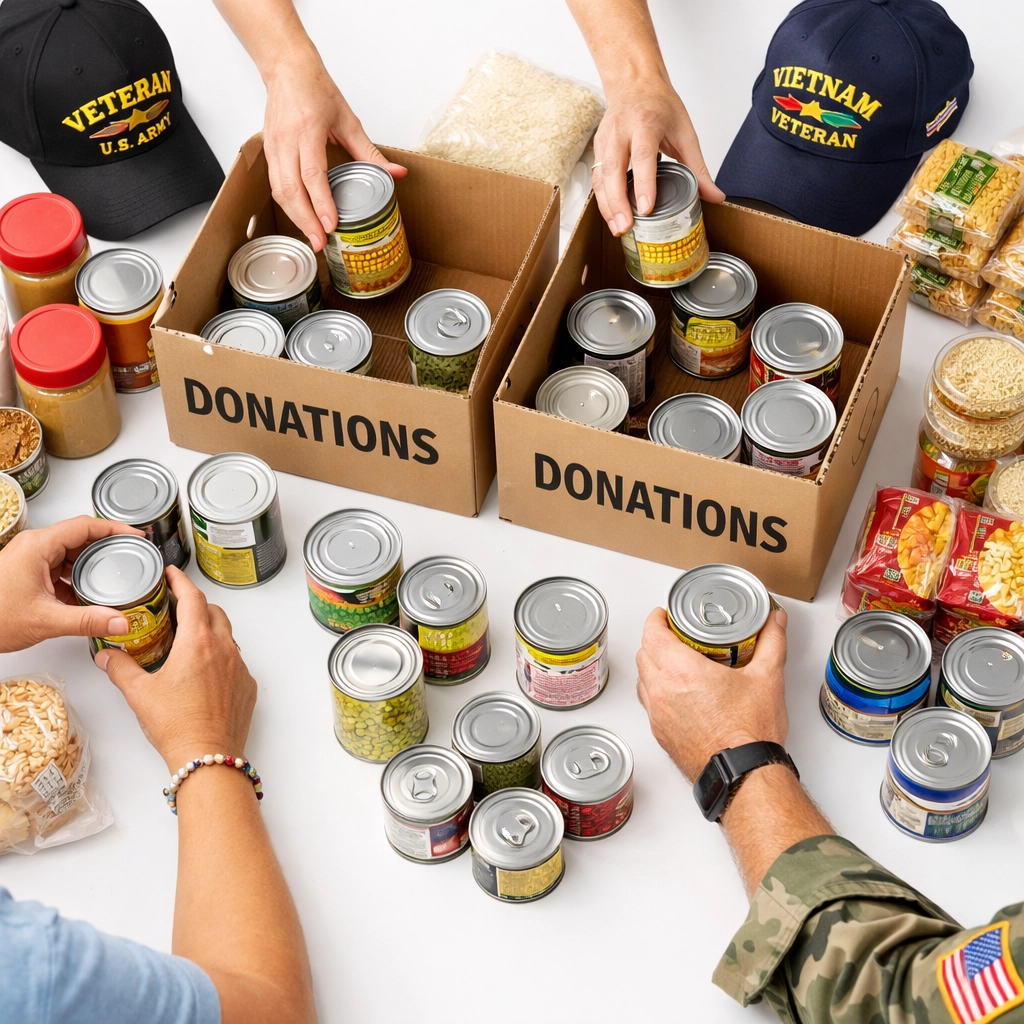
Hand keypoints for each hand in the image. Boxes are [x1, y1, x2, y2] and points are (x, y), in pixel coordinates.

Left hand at [0, 516, 141, 653]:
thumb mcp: (45, 620)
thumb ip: (88, 621)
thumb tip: (120, 622)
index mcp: (38, 546)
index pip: (86, 525)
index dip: (116, 528)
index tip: (137, 536)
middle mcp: (34, 547)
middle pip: (80, 538)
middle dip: (107, 551)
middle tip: (131, 559)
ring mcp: (29, 560)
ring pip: (70, 555)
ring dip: (91, 568)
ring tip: (113, 580)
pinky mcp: (26, 573)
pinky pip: (59, 569)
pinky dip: (76, 580)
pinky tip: (87, 597)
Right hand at [95, 567, 256, 771]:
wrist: (208, 757)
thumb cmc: (177, 726)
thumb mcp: (139, 694)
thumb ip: (120, 668)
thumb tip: (106, 655)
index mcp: (198, 643)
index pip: (193, 599)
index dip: (181, 582)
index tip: (172, 574)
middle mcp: (224, 650)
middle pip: (214, 612)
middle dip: (197, 605)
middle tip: (177, 608)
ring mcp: (240, 668)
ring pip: (228, 636)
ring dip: (211, 631)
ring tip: (189, 639)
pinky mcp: (248, 686)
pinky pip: (236, 661)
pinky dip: (221, 657)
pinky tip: (205, 671)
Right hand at [263, 51, 406, 251]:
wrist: (287, 68)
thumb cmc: (316, 89)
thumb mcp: (349, 120)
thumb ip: (371, 152)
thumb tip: (397, 174)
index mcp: (308, 130)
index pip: (313, 173)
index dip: (321, 202)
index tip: (331, 224)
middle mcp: (287, 140)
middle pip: (291, 189)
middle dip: (306, 220)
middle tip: (320, 243)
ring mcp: (274, 146)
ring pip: (279, 190)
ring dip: (295, 217)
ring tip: (312, 237)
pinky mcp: (268, 151)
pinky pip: (275, 184)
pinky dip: (288, 205)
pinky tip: (302, 218)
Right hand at [592, 79, 724, 236]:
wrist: (635, 84)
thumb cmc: (660, 106)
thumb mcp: (685, 132)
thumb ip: (698, 167)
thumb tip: (715, 196)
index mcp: (646, 123)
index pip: (643, 156)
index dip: (643, 183)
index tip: (646, 207)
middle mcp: (621, 130)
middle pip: (614, 170)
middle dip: (618, 202)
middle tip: (626, 227)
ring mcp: (605, 140)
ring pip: (601, 177)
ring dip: (607, 206)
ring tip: (618, 228)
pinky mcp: (598, 149)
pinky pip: (597, 178)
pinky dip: (603, 200)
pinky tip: (612, 217)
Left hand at [635, 607, 788, 780]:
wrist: (742, 775)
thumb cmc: (749, 733)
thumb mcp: (767, 678)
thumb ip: (771, 643)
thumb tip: (774, 622)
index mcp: (681, 671)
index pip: (652, 633)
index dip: (656, 619)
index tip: (665, 615)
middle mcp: (662, 691)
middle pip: (644, 653)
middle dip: (655, 640)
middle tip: (675, 635)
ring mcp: (658, 714)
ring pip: (643, 679)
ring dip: (654, 666)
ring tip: (676, 662)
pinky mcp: (661, 734)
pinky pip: (649, 703)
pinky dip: (657, 691)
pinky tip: (679, 693)